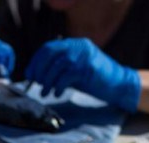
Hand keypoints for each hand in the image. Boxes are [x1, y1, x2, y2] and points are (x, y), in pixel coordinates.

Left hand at [25, 37, 140, 112]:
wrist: (118, 85)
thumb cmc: (93, 80)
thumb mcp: (73, 70)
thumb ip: (58, 69)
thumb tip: (36, 74)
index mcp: (74, 44)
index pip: (48, 48)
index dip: (36, 61)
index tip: (29, 74)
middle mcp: (79, 46)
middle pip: (50, 54)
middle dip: (39, 71)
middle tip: (35, 84)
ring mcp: (84, 56)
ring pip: (57, 66)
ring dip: (47, 81)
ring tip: (44, 92)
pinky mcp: (88, 68)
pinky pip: (66, 76)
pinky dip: (58, 86)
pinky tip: (57, 93)